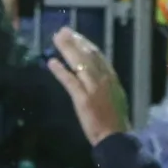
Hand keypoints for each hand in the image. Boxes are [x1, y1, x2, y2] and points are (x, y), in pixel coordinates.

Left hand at [46, 26, 129, 144]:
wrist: (116, 136)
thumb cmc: (115, 119)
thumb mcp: (114, 96)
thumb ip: (105, 83)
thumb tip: (96, 71)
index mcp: (111, 78)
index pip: (98, 55)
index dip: (85, 43)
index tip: (76, 35)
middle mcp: (103, 79)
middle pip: (87, 55)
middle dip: (75, 41)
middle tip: (63, 31)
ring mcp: (93, 88)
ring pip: (79, 63)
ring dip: (67, 49)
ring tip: (57, 39)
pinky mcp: (83, 99)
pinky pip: (70, 82)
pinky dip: (60, 71)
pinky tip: (51, 62)